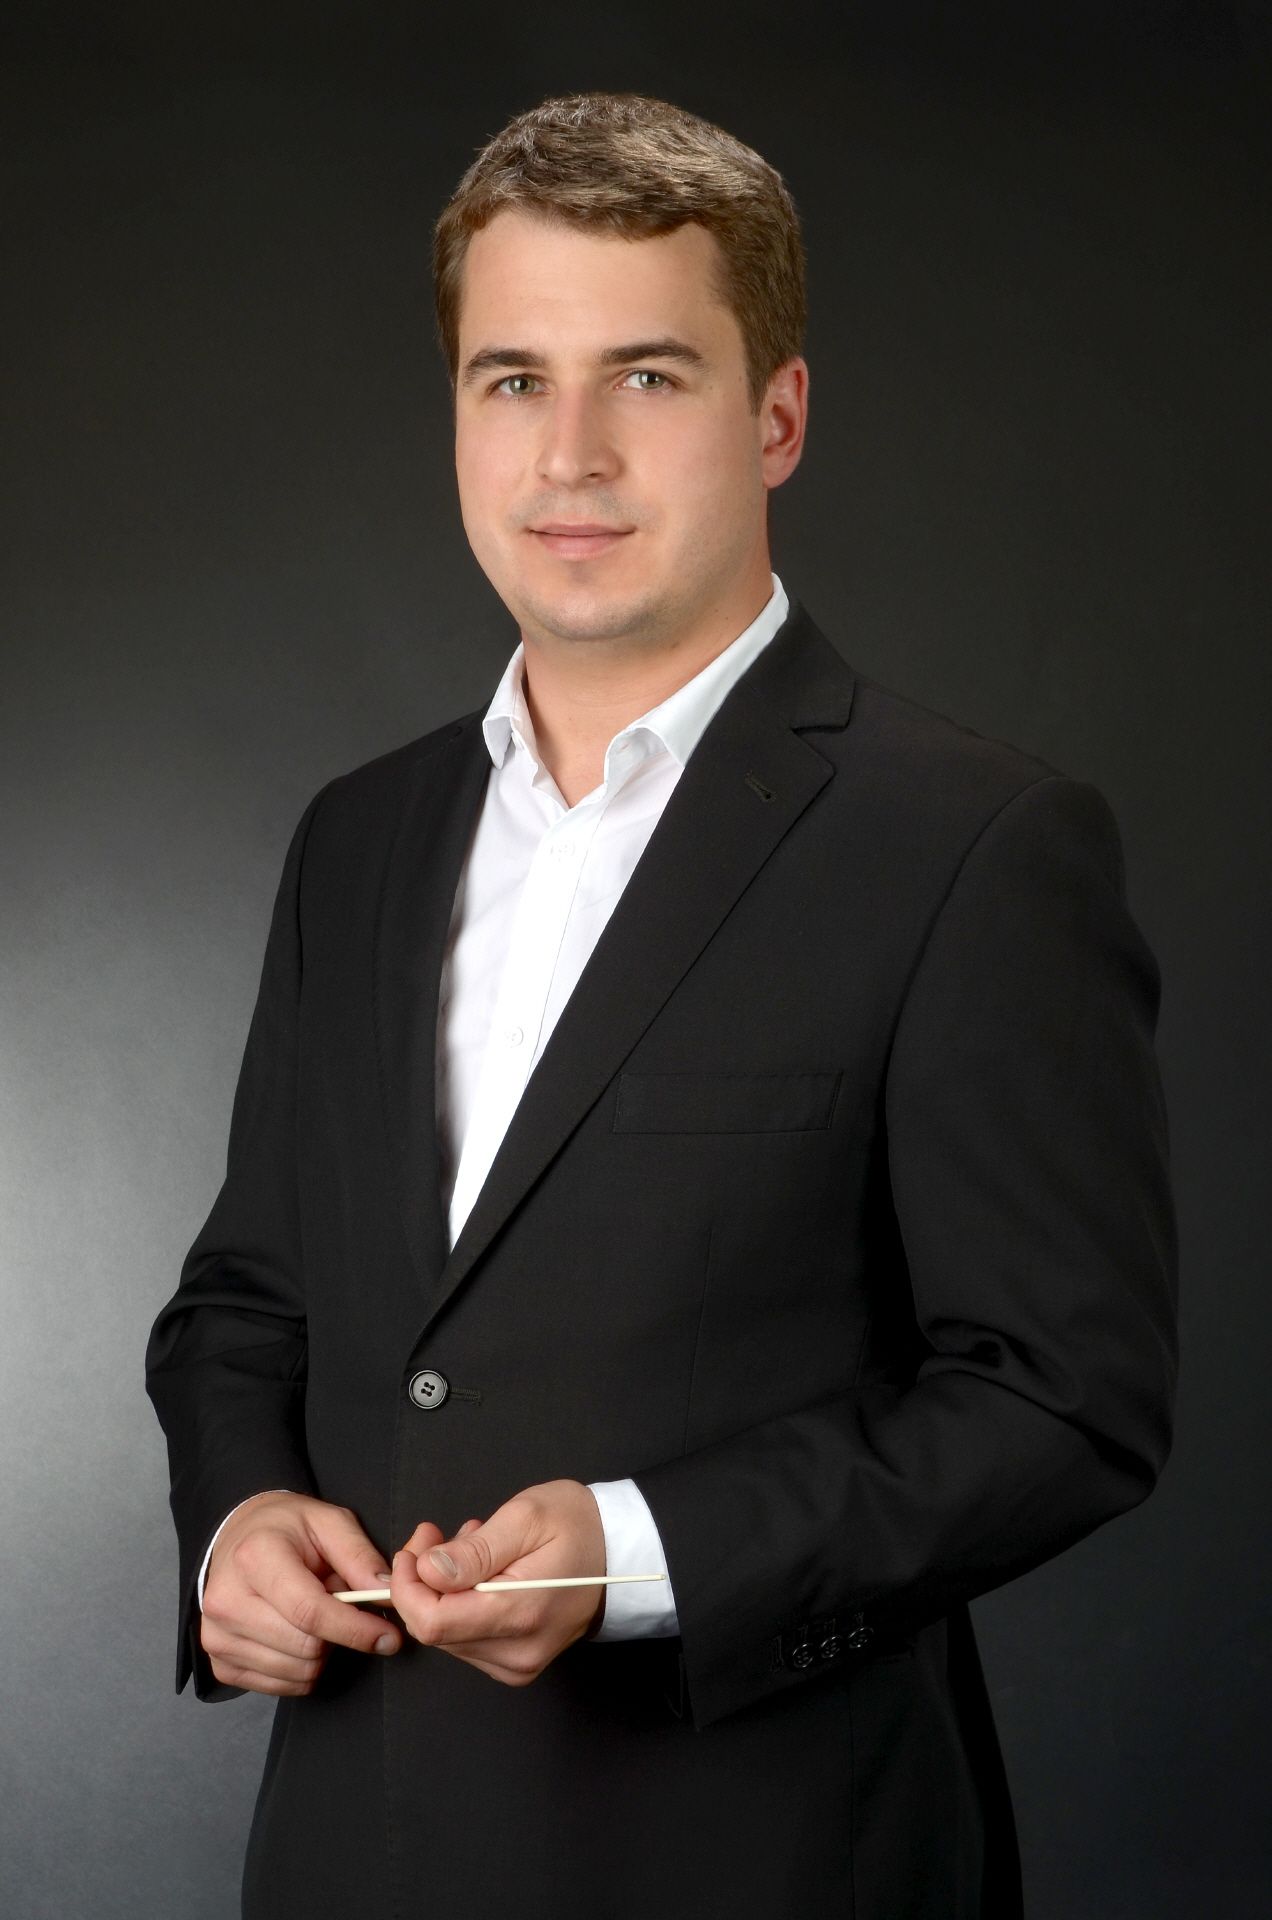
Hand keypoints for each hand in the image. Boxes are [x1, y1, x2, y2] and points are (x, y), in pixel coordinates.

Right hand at [200, 1491, 404, 1695]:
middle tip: (340, 1606)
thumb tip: (386, 1595)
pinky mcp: (218, 1662)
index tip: (389, 1637)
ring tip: (313, 1614)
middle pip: (306, 1647)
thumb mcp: (329, 1522)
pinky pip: (278, 1687)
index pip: (310, 1612)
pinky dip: (300, 1669)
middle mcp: (227, 1600)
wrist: (238, 1537)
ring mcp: (217, 1636)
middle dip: (339, 1635)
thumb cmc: (287, 1529)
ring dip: (320, 1653)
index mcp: (255, 1557)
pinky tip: (296, 1635)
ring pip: (296, 1673)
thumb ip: (360, 1556)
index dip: (356, 1629)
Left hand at [389, 1479, 605, 1685]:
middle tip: (439, 1536)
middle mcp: (516, 1653)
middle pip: (436, 1631)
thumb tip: (427, 1571)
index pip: (433, 1623)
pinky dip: (462, 1605)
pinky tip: (481, 1573)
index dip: (407, 1588)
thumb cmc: (579, 1526)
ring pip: (447, 1636)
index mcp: (519, 1615)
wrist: (623, 1553)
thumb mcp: (526, 1517)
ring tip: (472, 1547)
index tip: (415, 1550)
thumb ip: (475, 1549)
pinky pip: (467, 1640)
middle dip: (424, 1582)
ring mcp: (518, 1665)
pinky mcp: (518, 1665)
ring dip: (443, 1591)